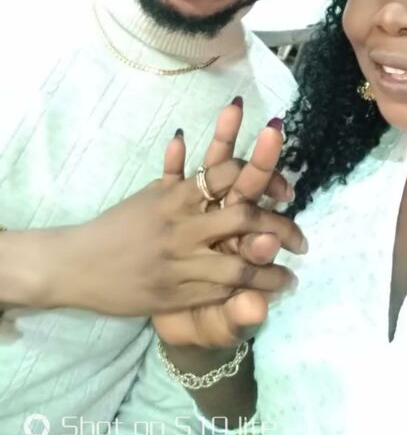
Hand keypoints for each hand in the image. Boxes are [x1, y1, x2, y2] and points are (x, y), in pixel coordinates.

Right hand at [45, 108, 303, 317]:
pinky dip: (246, 293)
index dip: (264, 177)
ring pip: (238, 265)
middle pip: (244, 217)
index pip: (230, 173)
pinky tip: (265, 295)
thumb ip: (176, 174)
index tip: (288, 191)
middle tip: (303, 242)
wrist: (76, 265)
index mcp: (177, 195)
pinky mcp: (173, 293)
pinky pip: (217, 292)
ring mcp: (178, 261)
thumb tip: (187, 138)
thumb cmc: (118, 226)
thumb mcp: (150, 195)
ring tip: (291, 279)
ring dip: (270, 274)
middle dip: (280, 228)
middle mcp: (182, 225)